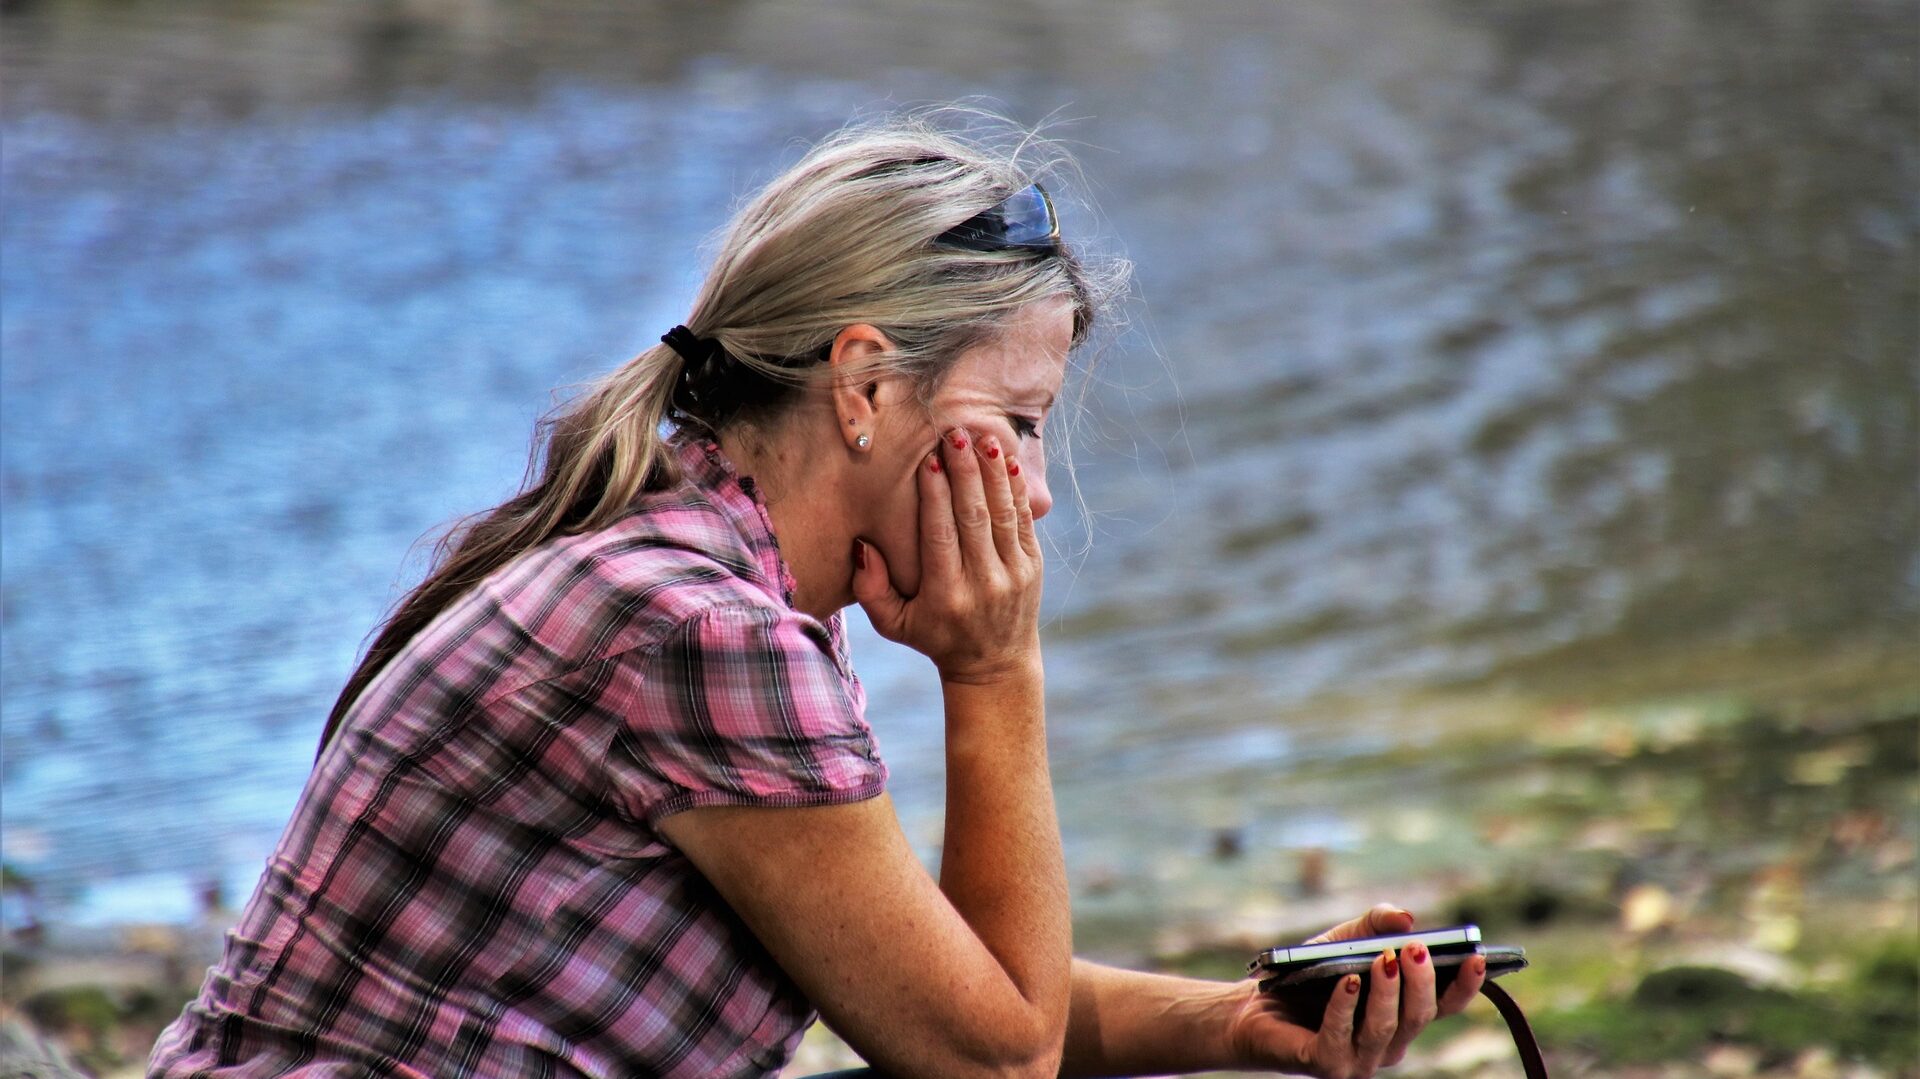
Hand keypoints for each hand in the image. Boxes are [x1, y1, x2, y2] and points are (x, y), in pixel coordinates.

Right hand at [851, 427, 1043, 683]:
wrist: (994, 665)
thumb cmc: (934, 637)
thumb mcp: (894, 624)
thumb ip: (870, 589)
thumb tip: (863, 546)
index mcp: (947, 596)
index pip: (941, 537)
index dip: (936, 498)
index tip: (929, 462)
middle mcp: (983, 583)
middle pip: (973, 518)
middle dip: (965, 473)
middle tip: (954, 434)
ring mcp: (1013, 574)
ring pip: (1001, 513)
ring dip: (992, 473)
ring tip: (983, 438)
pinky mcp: (1032, 566)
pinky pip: (1022, 521)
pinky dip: (1015, 490)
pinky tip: (1007, 461)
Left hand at [1227, 904, 1486, 1076]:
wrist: (1252, 1007)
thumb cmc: (1309, 975)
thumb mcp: (1345, 940)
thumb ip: (1376, 923)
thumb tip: (1408, 917)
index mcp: (1401, 1018)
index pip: (1444, 1006)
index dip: (1466, 986)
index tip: (1477, 956)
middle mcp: (1387, 1045)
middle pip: (1419, 1016)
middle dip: (1421, 981)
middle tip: (1415, 948)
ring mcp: (1358, 1060)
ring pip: (1386, 1028)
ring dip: (1387, 991)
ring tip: (1383, 959)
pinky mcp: (1324, 1064)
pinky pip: (1341, 1036)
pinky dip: (1346, 1006)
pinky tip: (1348, 981)